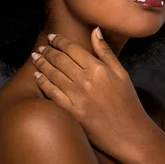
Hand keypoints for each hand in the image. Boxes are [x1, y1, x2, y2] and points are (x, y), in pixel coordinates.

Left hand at [30, 27, 154, 157]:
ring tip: (35, 58)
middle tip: (40, 48)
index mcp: (99, 69)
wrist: (129, 132)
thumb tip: (95, 30)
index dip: (59, 41)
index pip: (73, 49)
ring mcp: (78, 96)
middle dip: (48, 51)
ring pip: (53, 74)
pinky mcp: (72, 112)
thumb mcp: (121, 73)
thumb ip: (106, 52)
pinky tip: (37, 77)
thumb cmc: (128, 102)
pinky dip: (43, 83)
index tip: (52, 37)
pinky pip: (52, 94)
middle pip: (60, 60)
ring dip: (42, 64)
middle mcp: (86, 80)